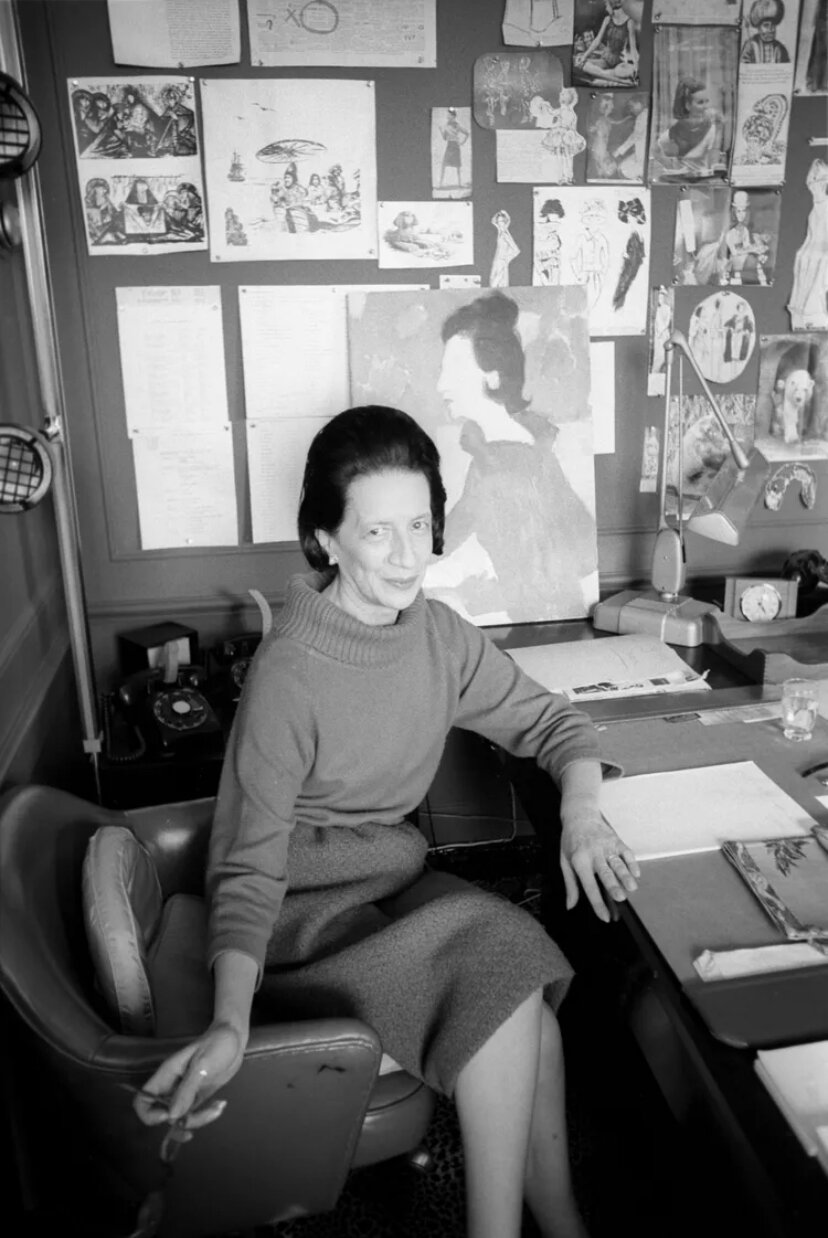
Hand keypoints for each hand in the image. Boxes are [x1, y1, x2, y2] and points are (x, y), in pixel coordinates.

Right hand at [133, 1020, 245, 1129]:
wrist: (235, 1038)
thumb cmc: (217, 1043)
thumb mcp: (202, 1065)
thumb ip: (187, 1090)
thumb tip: (171, 1116)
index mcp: (166, 1075)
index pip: (143, 1099)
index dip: (148, 1113)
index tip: (167, 1117)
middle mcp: (172, 1087)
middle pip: (162, 1115)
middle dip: (178, 1124)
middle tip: (196, 1120)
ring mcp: (185, 1094)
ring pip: (181, 1119)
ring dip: (198, 1120)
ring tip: (217, 1108)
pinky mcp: (198, 1097)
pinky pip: (195, 1115)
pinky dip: (207, 1116)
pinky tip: (220, 1105)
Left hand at [559, 803, 639, 923]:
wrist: (579, 814)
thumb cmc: (570, 841)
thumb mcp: (565, 862)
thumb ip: (570, 885)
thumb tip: (570, 906)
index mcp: (579, 861)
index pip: (588, 885)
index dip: (597, 903)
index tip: (605, 917)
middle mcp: (593, 853)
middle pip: (605, 872)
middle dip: (613, 885)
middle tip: (620, 898)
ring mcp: (606, 846)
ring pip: (617, 863)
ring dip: (625, 875)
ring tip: (632, 887)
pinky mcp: (616, 840)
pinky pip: (626, 852)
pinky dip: (632, 863)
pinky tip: (636, 873)